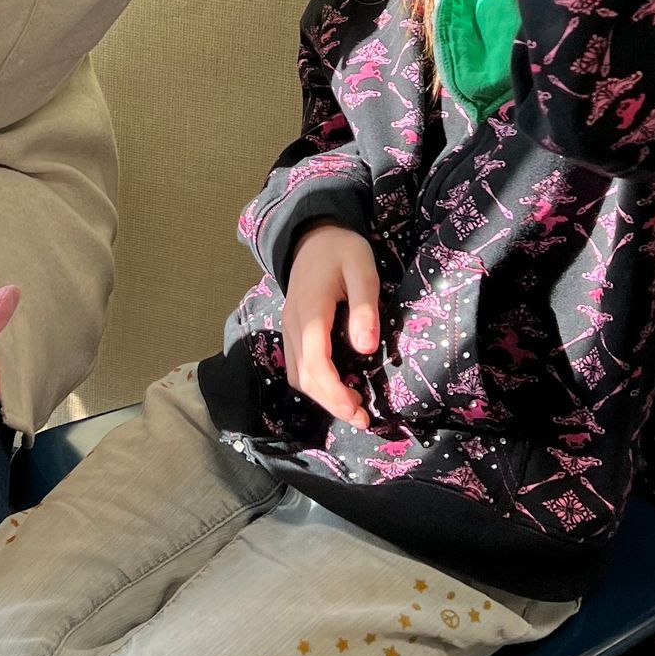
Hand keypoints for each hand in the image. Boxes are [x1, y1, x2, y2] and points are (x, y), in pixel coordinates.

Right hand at [282, 224, 380, 430]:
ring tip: (353, 410)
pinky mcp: (291, 332)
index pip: (314, 360)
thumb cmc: (342, 250)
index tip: (357, 410)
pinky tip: (337, 390)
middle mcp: (292, 324)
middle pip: (304, 375)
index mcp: (311, 309)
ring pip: (297, 374)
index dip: (333, 391)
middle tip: (363, 419)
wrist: (313, 236)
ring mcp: (288, 328)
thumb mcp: (362, 268)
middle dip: (331, 402)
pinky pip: (296, 366)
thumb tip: (366, 348)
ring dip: (322, 398)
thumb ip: (364, 307)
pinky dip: (314, 385)